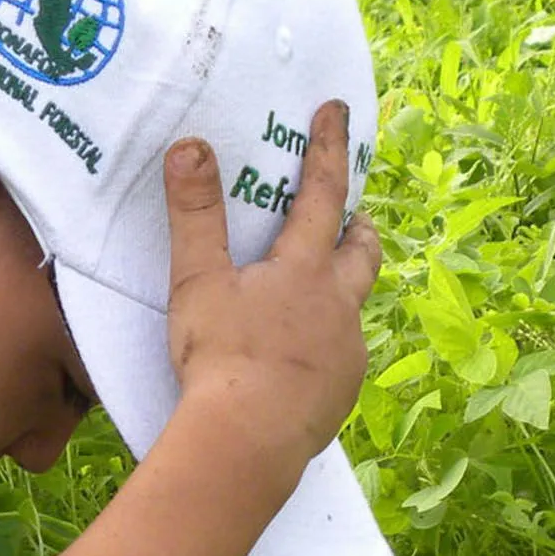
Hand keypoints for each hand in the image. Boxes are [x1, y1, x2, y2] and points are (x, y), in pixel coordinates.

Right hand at [162, 102, 381, 477]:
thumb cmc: (222, 358)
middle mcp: (338, 306)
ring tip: (325, 294)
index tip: (337, 112)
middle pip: (362, 255)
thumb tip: (191, 147)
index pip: (323, 194)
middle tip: (359, 217)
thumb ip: (195, 215)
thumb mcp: (198, 281)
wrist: (249, 442)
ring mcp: (346, 354)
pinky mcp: (341, 396)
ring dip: (344, 292)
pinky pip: (341, 361)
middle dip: (360, 228)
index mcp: (306, 270)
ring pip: (353, 310)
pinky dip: (328, 348)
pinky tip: (304, 361)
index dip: (328, 149)